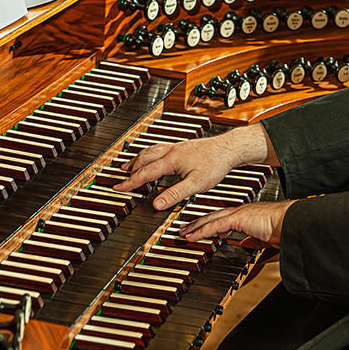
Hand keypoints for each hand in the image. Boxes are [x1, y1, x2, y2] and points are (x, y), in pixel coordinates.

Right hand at [114, 124, 271, 209]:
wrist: (228, 148)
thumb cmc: (215, 164)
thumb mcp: (195, 185)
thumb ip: (174, 194)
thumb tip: (157, 203)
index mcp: (171, 160)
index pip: (145, 173)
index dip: (130, 183)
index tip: (119, 188)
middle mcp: (171, 151)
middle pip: (143, 159)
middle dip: (130, 169)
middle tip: (121, 178)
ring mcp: (176, 147)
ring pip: (150, 151)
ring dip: (137, 159)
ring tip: (130, 165)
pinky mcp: (182, 146)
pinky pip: (159, 148)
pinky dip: (149, 153)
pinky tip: (154, 157)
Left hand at [179, 200, 296, 250]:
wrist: (292, 222)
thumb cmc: (284, 228)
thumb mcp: (266, 238)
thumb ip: (255, 241)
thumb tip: (247, 245)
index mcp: (247, 216)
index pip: (224, 218)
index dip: (211, 224)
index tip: (201, 229)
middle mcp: (241, 212)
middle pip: (213, 216)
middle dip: (198, 223)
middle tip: (186, 228)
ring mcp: (238, 213)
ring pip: (211, 219)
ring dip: (195, 227)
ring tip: (184, 232)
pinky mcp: (237, 218)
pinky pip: (215, 225)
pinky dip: (202, 231)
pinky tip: (193, 236)